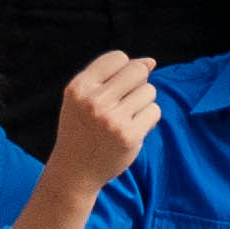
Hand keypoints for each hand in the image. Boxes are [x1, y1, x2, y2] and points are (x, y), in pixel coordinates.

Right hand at [46, 50, 159, 188]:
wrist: (74, 171)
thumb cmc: (83, 129)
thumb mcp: (84, 98)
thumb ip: (113, 76)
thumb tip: (151, 61)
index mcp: (79, 88)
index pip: (117, 57)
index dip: (122, 69)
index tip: (113, 87)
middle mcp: (93, 102)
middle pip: (138, 70)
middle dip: (138, 83)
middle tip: (123, 102)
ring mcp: (111, 119)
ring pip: (149, 91)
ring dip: (143, 102)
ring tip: (125, 117)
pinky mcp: (128, 136)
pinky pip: (154, 111)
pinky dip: (148, 119)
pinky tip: (132, 129)